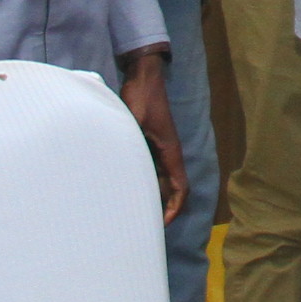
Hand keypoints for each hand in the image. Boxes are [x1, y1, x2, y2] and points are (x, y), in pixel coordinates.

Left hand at [120, 48, 188, 221]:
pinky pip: (153, 170)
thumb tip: (120, 163)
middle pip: (173, 188)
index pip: (180, 187)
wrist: (144, 77)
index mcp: (170, 151)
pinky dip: (147, 183)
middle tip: (146, 223)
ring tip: (137, 210)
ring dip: (156, 196)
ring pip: (162, 180)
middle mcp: (169, 153)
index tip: (162, 224)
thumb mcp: (135, 121)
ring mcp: (160, 148)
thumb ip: (130, 141)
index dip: (175, 207)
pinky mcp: (151, 143)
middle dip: (165, 208)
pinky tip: (130, 187)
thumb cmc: (142, 98)